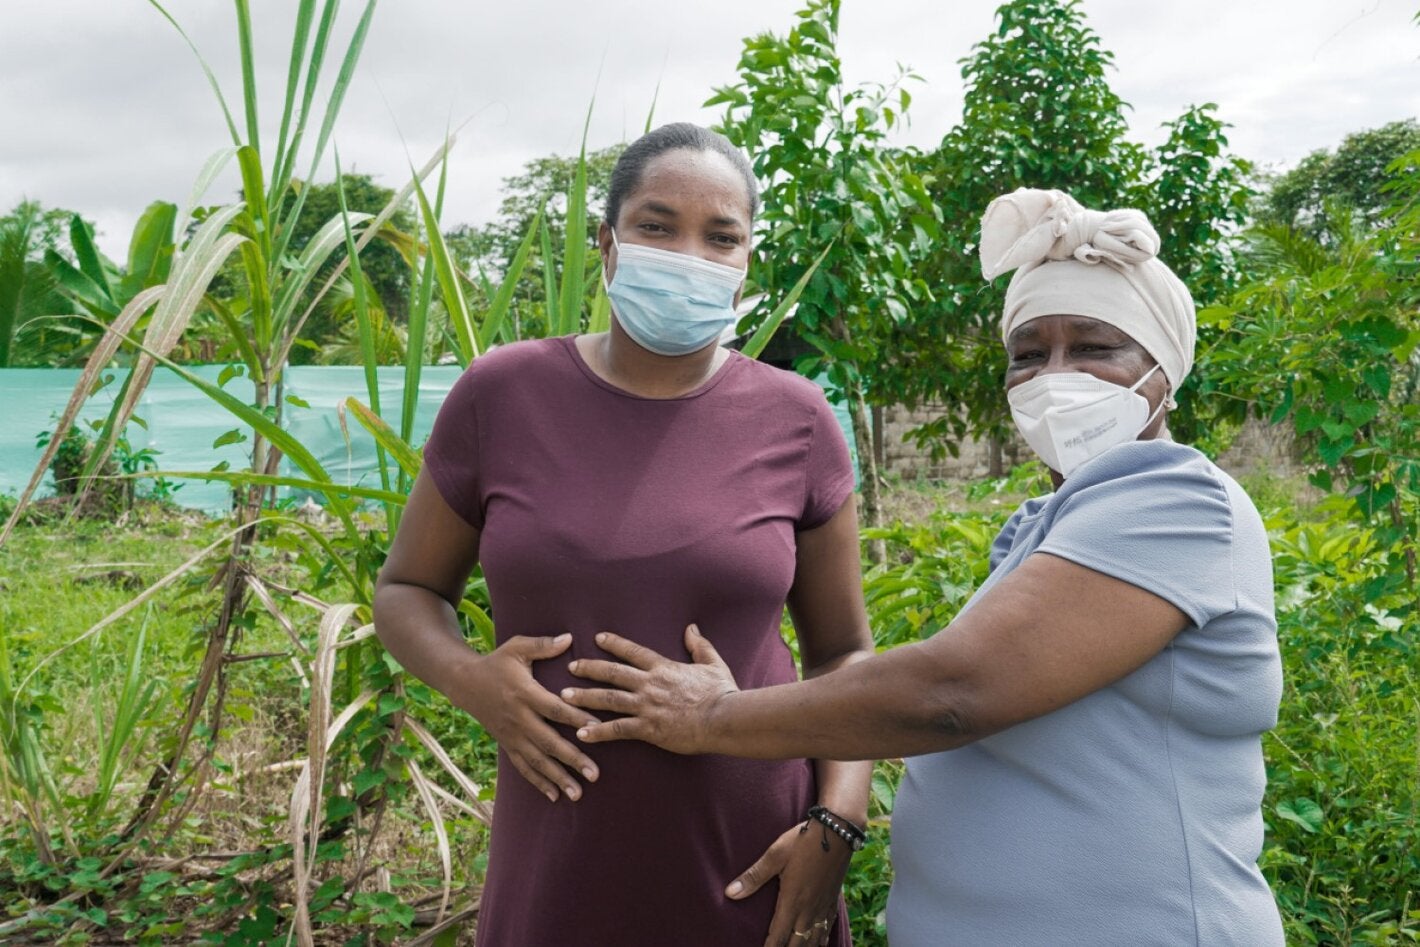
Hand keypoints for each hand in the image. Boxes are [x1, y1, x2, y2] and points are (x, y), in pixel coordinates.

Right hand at [452, 633, 600, 802]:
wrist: (465, 683)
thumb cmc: (497, 663)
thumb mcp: (517, 647)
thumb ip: (543, 644)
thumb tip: (569, 638)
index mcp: (525, 693)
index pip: (554, 708)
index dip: (575, 718)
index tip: (597, 728)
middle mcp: (519, 718)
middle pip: (549, 742)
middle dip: (572, 759)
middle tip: (594, 774)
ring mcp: (512, 735)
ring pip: (537, 761)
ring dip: (558, 778)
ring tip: (578, 794)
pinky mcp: (507, 744)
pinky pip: (523, 767)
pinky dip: (538, 782)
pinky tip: (555, 796)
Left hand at [562, 624, 738, 754]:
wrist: (724, 718)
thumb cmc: (722, 693)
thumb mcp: (713, 663)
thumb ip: (699, 645)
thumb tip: (691, 628)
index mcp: (663, 668)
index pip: (633, 652)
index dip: (614, 644)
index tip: (597, 638)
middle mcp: (649, 684)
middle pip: (612, 673)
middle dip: (589, 669)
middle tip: (570, 667)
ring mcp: (646, 706)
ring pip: (608, 699)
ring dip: (584, 697)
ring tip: (564, 696)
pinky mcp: (648, 728)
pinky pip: (617, 729)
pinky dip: (598, 732)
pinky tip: (581, 734)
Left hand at [728, 821, 848, 946]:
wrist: (837, 832)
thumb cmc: (803, 842)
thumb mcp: (775, 856)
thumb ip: (753, 877)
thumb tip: (729, 893)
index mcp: (792, 901)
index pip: (778, 936)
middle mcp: (809, 910)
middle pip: (797, 944)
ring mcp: (823, 907)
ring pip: (814, 941)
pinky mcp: (832, 901)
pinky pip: (827, 930)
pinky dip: (821, 941)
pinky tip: (817, 944)